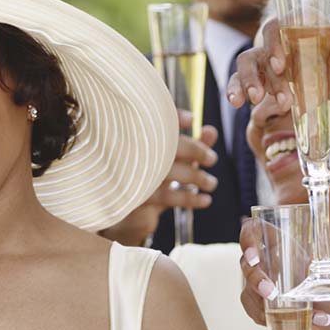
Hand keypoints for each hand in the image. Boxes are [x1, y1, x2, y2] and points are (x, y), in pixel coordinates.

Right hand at [99, 113, 217, 245]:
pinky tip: (204, 200)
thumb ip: (192, 146)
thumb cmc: (147, 181)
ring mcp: (131, 177)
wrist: (119, 213)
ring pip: (168, 171)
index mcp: (134, 141)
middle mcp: (130, 156)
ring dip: (196, 177)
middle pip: (166, 146)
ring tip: (211, 183)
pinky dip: (190, 198)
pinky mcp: (135, 198)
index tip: (191, 120)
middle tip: (211, 159)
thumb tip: (211, 132)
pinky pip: (167, 196)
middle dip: (195, 150)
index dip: (175, 117)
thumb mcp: (170, 164)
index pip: (155, 121)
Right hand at [226, 19, 329, 122]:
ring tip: (251, 101)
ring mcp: (280, 62)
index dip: (274, 42)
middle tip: (261, 95)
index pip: (280, 25)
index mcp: (307, 26)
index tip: (280, 65)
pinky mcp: (277, 82)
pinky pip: (253, 83)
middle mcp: (288, 41)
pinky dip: (241, 91)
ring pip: (251, 66)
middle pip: (260, 49)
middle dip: (256, 71)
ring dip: (246, 82)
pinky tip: (238, 103)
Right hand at [236, 216, 329, 329]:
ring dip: (265, 305)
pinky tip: (289, 322)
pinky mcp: (254, 303)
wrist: (328, 314)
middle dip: (256, 279)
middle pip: (247, 263)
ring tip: (292, 317)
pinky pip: (253, 310)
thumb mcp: (328, 283)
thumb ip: (321, 288)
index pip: (254, 231)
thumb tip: (316, 301)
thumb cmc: (327, 291)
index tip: (255, 256)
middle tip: (271, 293)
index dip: (248, 238)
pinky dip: (271, 319)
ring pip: (248, 290)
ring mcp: (256, 282)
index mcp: (280, 244)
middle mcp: (264, 260)